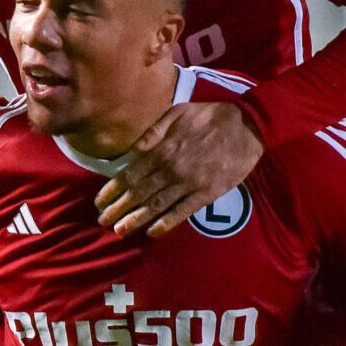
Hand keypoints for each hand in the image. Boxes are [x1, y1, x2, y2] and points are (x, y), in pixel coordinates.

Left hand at [94, 100, 266, 235]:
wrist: (246, 126)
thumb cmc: (210, 117)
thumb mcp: (176, 114)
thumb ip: (152, 132)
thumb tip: (132, 151)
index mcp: (162, 149)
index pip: (130, 174)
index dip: (112, 190)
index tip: (99, 202)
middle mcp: (171, 169)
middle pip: (138, 193)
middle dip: (118, 209)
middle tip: (103, 222)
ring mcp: (188, 183)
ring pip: (156, 206)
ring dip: (135, 220)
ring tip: (120, 231)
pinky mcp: (206, 194)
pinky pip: (182, 212)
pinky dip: (166, 223)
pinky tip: (152, 232)